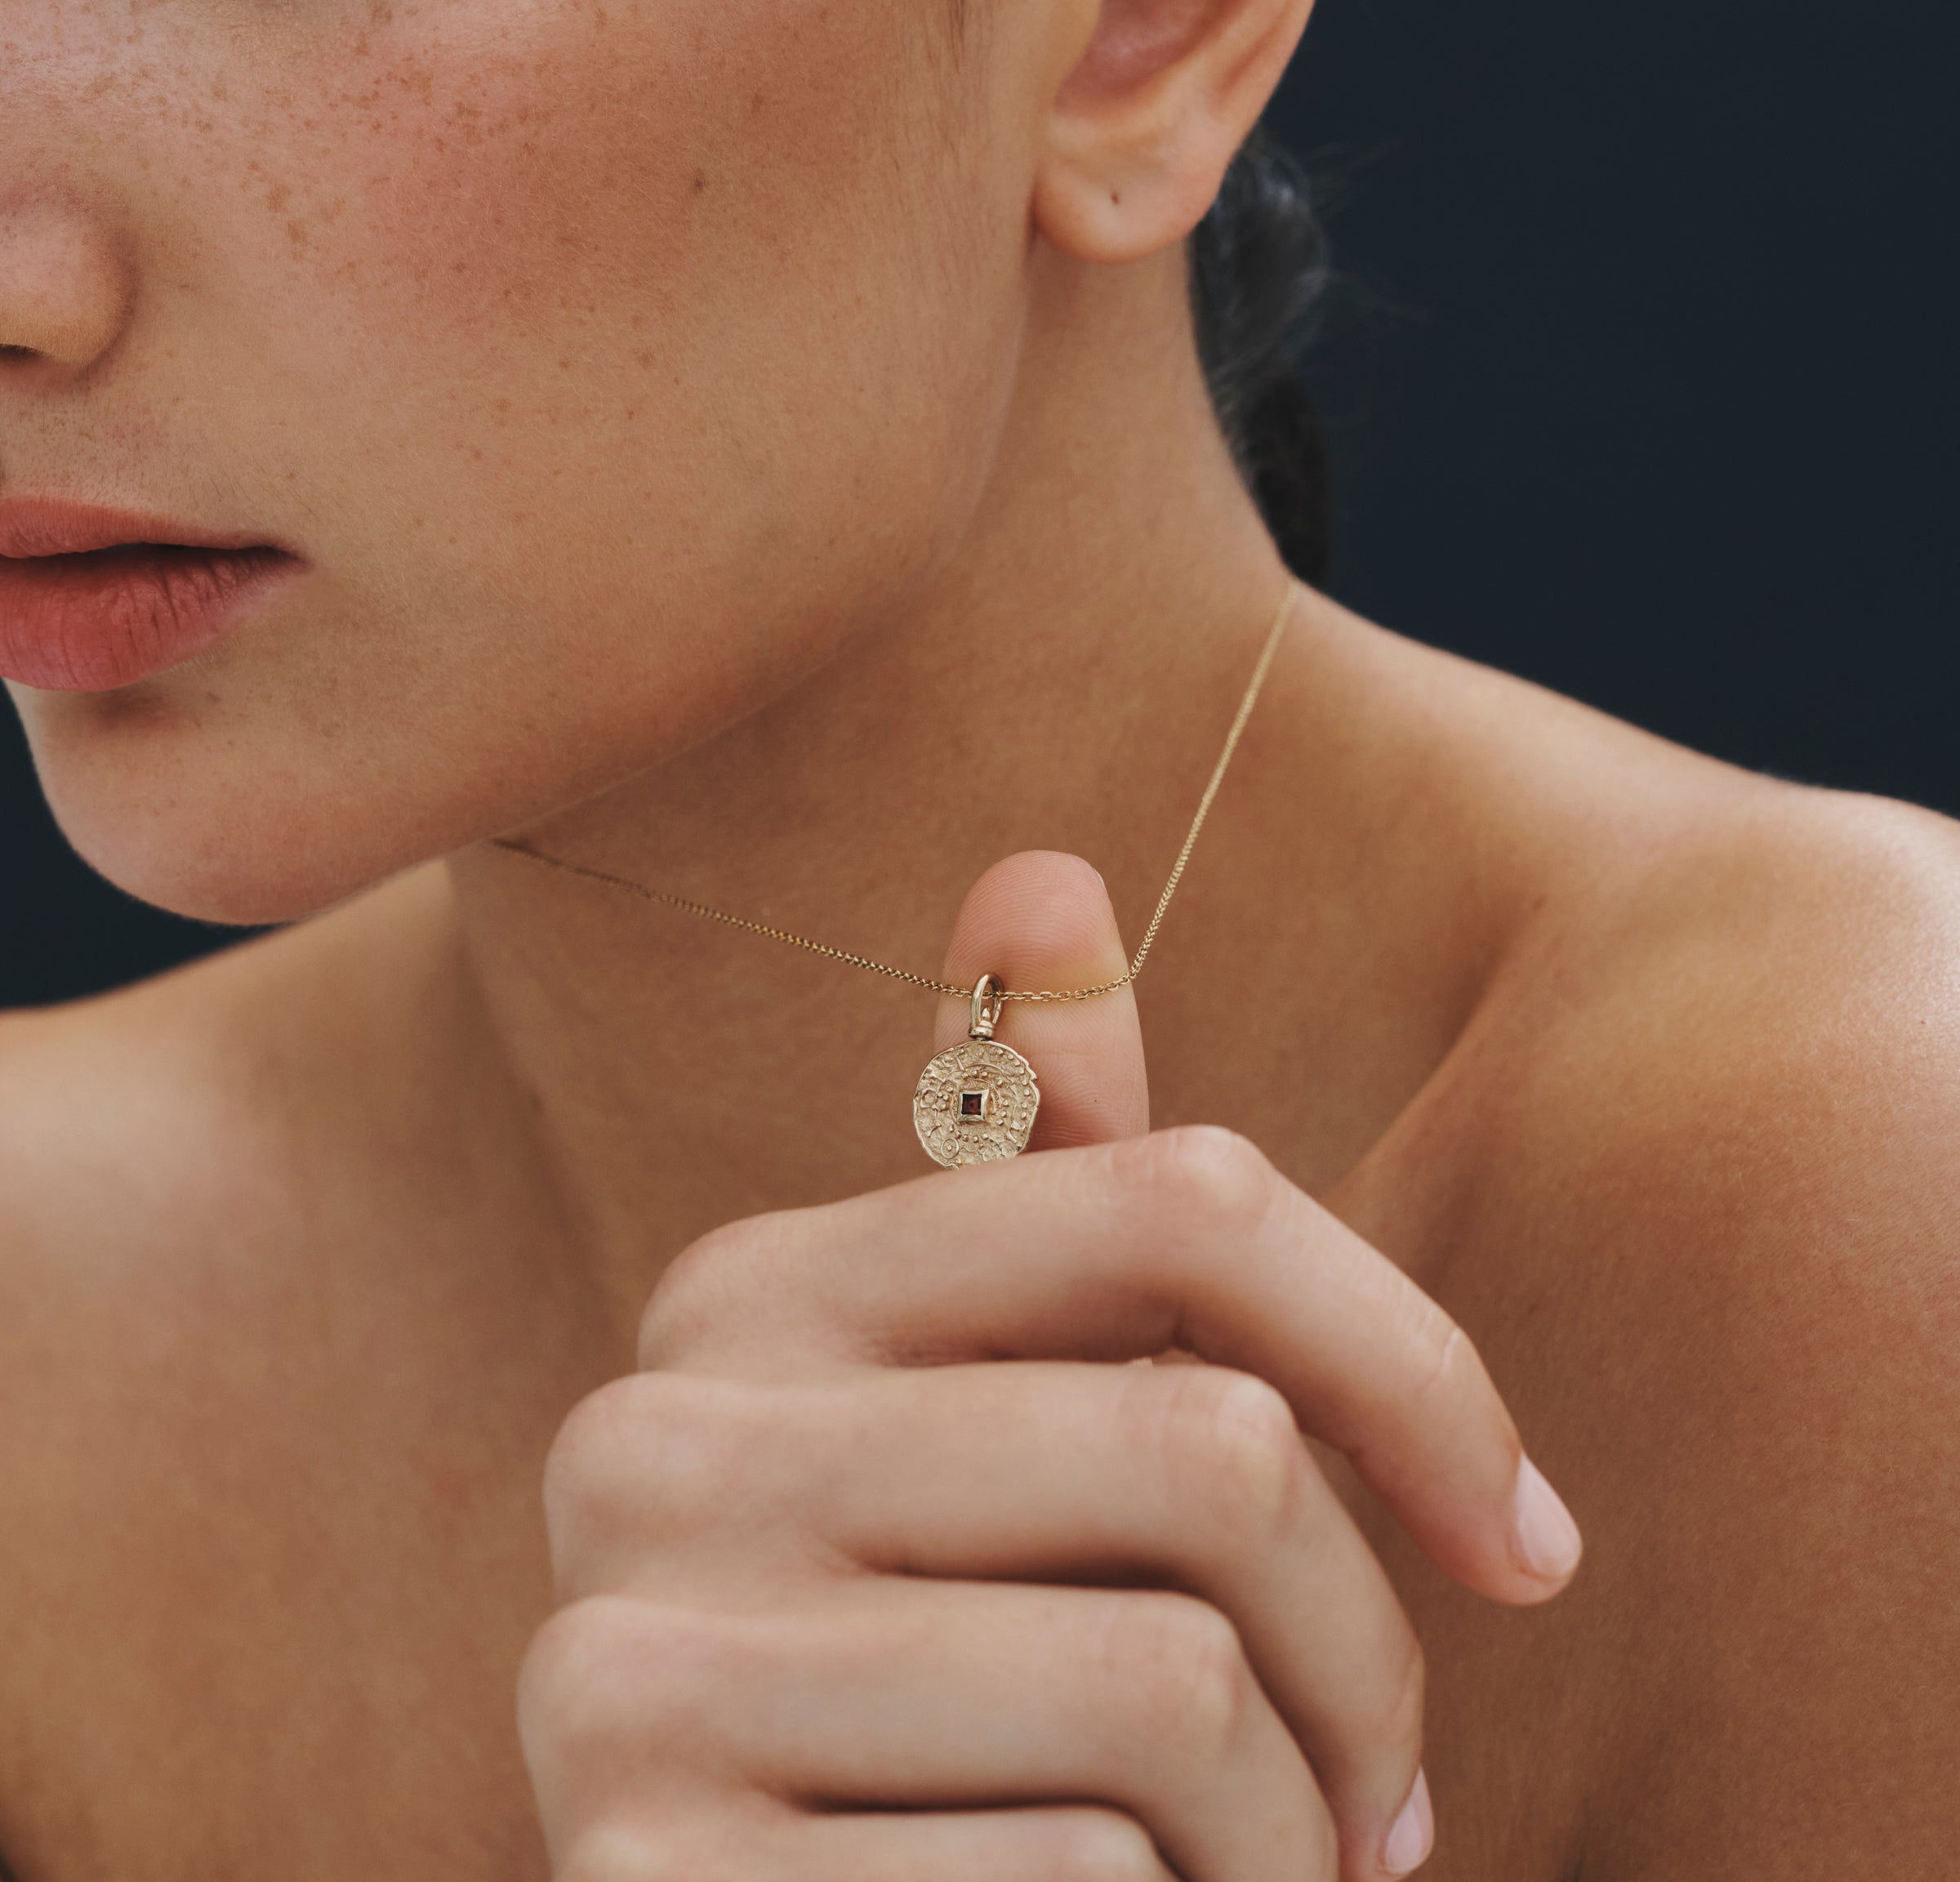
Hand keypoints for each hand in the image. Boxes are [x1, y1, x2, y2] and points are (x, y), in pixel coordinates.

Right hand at [519, 851, 1581, 1881]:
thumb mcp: (990, 1446)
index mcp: (751, 1291)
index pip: (1184, 1200)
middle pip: (1213, 1454)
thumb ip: (1034, 1205)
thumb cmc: (951, 1699)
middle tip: (1387, 1801)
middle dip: (1370, 1667)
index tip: (1526, 1544)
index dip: (1415, 1361)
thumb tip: (1046, 864)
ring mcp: (622, 1675)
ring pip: (1175, 1690)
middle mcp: (649, 1445)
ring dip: (1290, 1839)